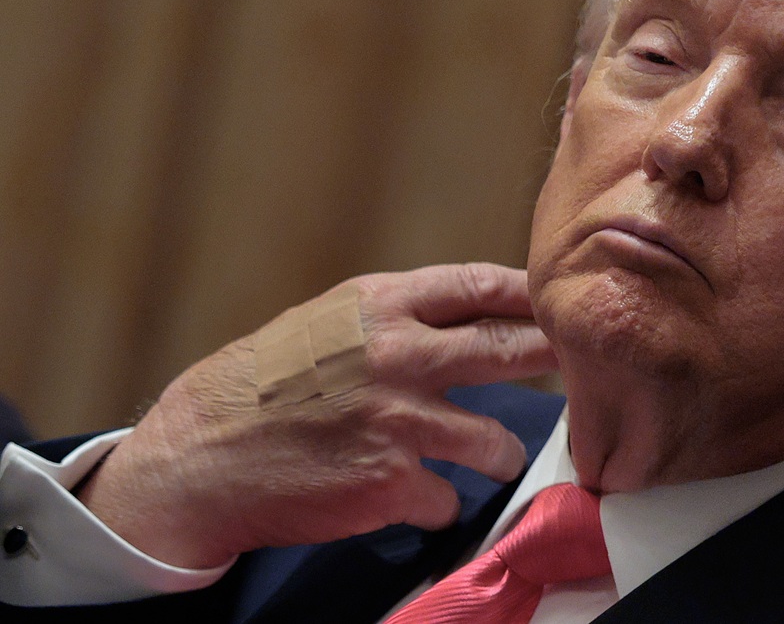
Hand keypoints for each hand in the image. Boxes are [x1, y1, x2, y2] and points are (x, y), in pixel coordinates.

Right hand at [76, 263, 557, 568]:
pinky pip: (449, 498)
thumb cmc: (266, 384)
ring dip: (499, 454)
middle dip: (553, 361)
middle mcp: (399, 356)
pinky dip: (437, 502)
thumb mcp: (330, 322)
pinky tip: (412, 495)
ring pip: (496, 441)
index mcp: (381, 306)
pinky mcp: (390, 483)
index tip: (560, 304)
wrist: (201, 455)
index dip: (531, 295)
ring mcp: (398, 421)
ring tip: (488, 456)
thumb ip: (400, 317)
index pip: (481, 286)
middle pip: (511, 350)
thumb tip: (475, 314)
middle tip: (578, 370)